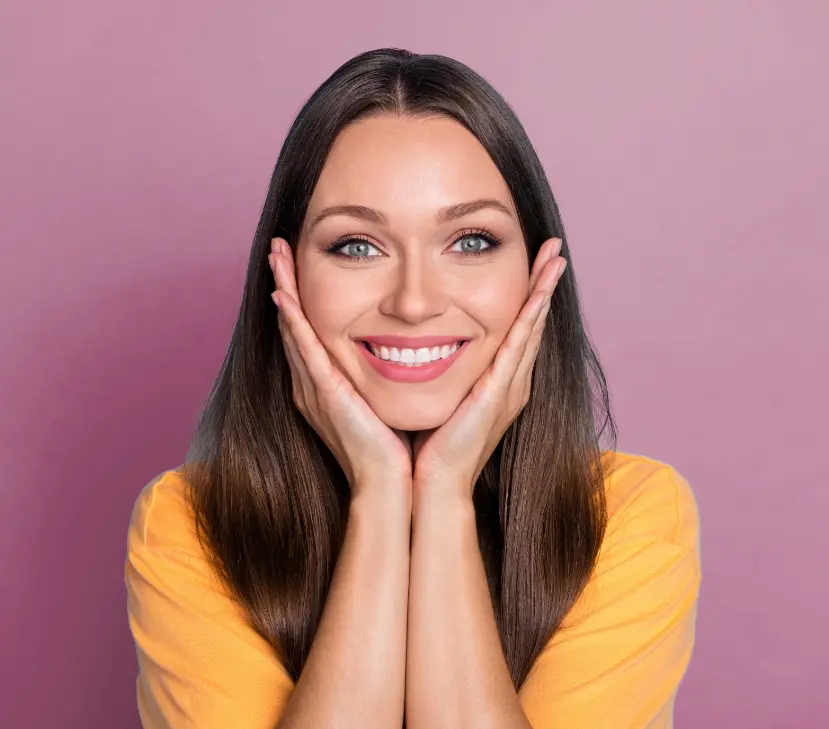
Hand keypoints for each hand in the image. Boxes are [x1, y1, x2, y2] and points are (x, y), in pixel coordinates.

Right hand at [268, 237, 412, 502]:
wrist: (389, 483)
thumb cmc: (393, 446)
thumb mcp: (384, 400)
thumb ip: (381, 375)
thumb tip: (405, 350)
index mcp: (326, 384)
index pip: (309, 330)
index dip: (301, 296)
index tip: (301, 262)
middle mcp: (312, 382)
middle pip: (294, 322)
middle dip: (285, 283)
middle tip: (278, 247)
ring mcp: (314, 387)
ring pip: (293, 328)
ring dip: (283, 289)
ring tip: (276, 254)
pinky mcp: (323, 393)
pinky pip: (304, 350)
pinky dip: (292, 321)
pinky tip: (283, 294)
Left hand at [411, 237, 566, 498]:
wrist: (432, 482)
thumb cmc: (430, 446)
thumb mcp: (441, 398)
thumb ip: (442, 373)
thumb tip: (421, 349)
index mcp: (498, 383)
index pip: (517, 331)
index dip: (527, 297)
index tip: (532, 265)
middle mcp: (511, 382)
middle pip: (532, 323)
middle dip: (543, 284)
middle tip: (554, 249)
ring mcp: (509, 386)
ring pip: (531, 327)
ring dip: (543, 290)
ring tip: (555, 257)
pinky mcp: (499, 392)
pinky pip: (519, 345)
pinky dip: (531, 316)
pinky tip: (540, 291)